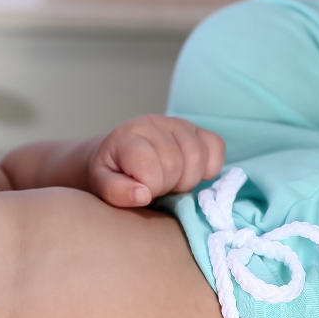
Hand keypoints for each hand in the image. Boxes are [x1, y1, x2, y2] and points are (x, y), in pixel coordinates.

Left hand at [87, 115, 224, 206]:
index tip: (141, 191)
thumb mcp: (102, 185)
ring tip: (170, 182)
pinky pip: (216, 146)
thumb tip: (142, 195)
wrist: (119, 155)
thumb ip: (116, 191)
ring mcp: (178, 123)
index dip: (150, 187)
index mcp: (127, 136)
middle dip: (168, 186)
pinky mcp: (197, 129)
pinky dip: (209, 167)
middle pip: (176, 163)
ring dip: (187, 180)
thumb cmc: (112, 173)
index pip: (149, 165)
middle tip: (156, 189)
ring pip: (198, 156)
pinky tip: (190, 173)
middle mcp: (153, 123)